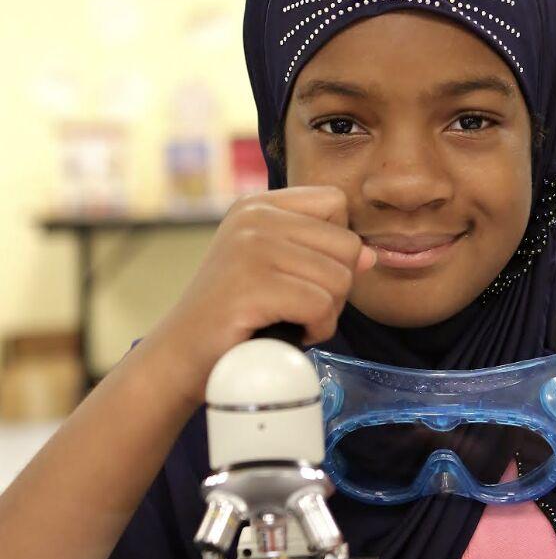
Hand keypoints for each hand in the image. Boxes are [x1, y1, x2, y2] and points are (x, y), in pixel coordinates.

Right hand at [146, 186, 376, 407]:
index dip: (337, 245)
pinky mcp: (252, 286)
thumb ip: (319, 252)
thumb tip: (371, 255)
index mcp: (258, 204)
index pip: (336, 202)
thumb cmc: (236, 315)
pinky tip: (291, 333)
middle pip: (347, 243)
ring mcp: (251, 248)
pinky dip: (316, 330)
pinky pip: (322, 306)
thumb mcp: (274, 268)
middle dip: (336, 287)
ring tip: (291, 320)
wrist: (181, 356)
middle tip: (299, 307)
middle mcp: (254, 217)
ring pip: (340, 278)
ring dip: (327, 313)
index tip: (306, 274)